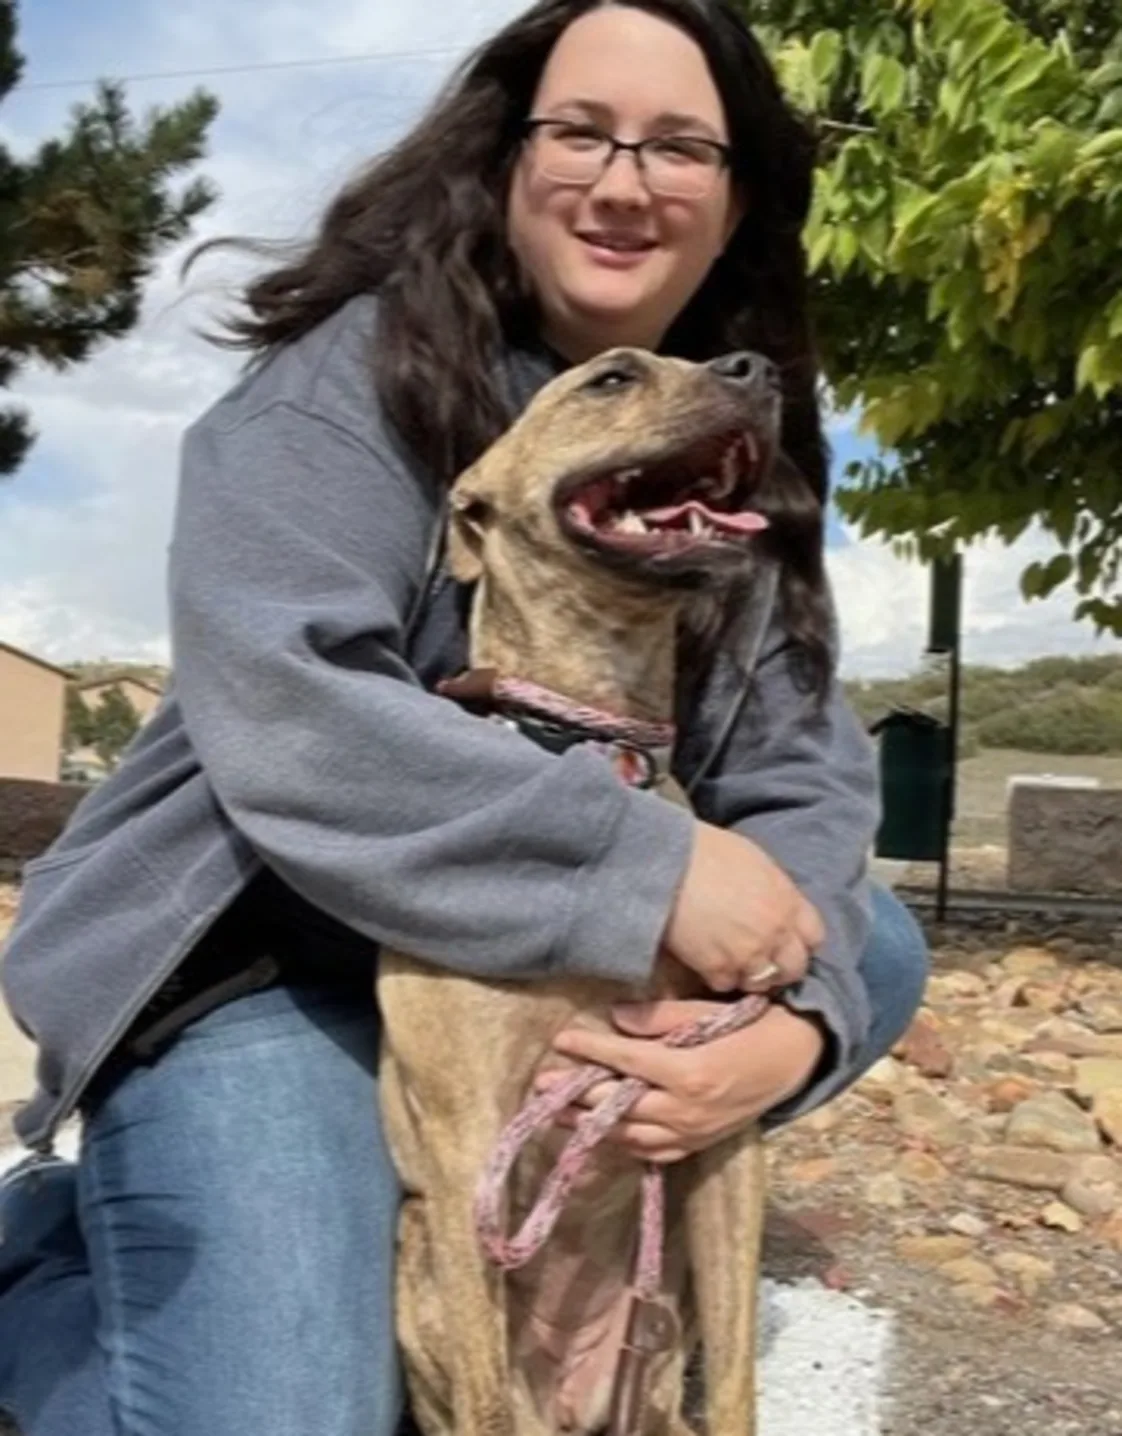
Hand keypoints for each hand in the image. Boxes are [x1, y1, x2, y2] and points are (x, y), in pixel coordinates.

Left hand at [538, 999, 826, 1163]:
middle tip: (542, 1085)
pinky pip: (652, 1152)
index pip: (627, 1061)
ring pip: (630, 1136)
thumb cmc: (751, 1026)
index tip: (561, 1041)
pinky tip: (600, 1138)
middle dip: (578, 1094)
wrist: (794, 1059)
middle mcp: (687, 1109)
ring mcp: (692, 1132)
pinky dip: (622, 1146)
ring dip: (591, 1126)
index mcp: (689, 1071)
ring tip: (558, 1114)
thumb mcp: (706, 1012)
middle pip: (620, 1104)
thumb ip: (659, 1018)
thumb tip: (616, 1017)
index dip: (592, 1050)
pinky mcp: (698, 1145)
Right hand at [662, 822, 824, 993]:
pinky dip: (718, 976)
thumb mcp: (757, 863)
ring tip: (732, 962)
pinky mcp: (717, 968)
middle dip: (780, 966)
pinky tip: (707, 960)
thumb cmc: (708, 850)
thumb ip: (776, 892)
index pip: (815, 937)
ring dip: (749, 975)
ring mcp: (748, 954)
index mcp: (788, 902)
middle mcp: (776, 933)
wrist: (668, 862)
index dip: (800, 941)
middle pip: (793, 968)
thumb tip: (777, 907)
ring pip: (761, 983)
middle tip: (761, 959)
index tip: (786, 941)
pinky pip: (726, 985)